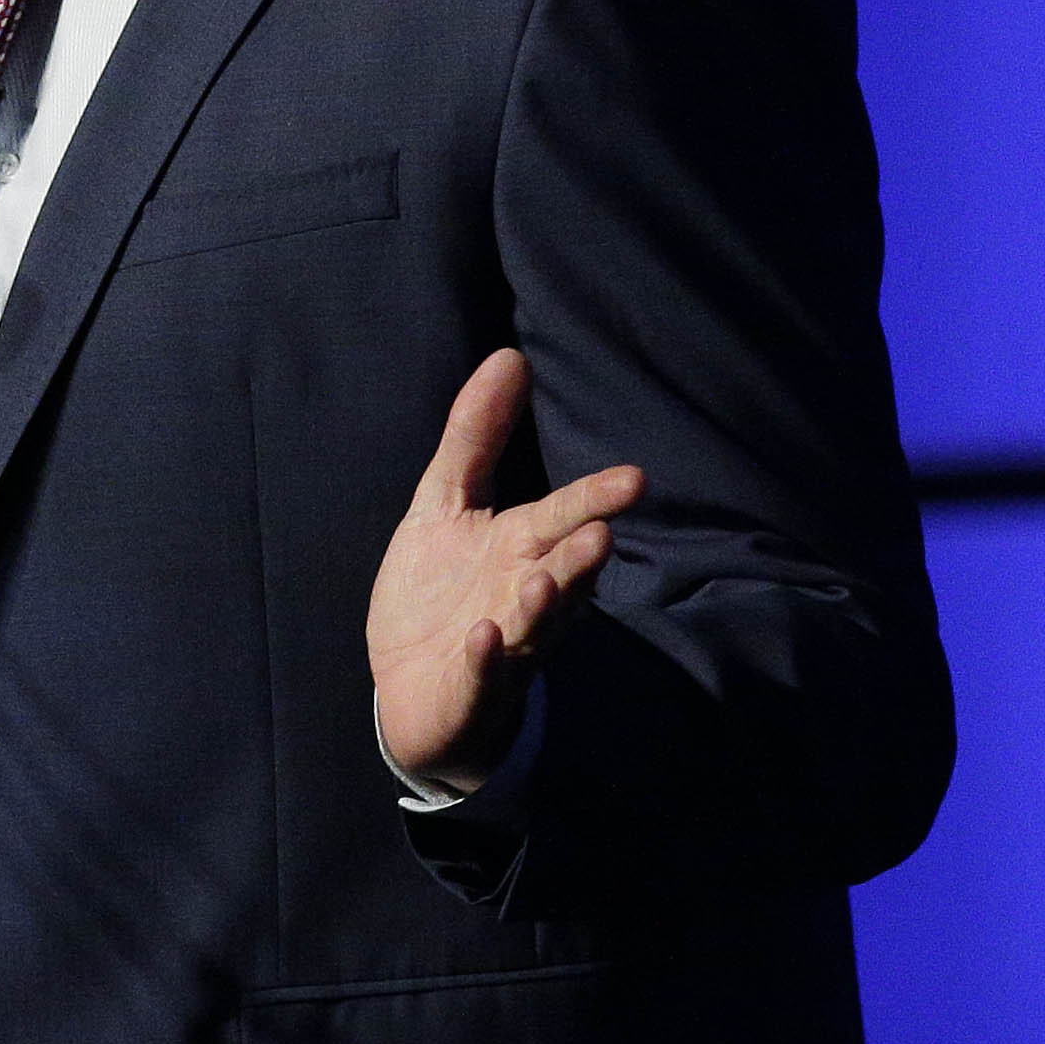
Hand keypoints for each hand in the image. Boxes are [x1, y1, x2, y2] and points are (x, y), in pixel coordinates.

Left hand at [365, 347, 642, 795]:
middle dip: (580, 558)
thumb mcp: (445, 503)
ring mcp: (502, 646)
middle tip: (601, 534)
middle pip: (562, 574)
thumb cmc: (439, 590)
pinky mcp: (471, 689)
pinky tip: (483, 637)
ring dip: (539, 608)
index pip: (564, 517)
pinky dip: (486, 659)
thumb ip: (475, 435)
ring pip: (531, 627)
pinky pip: (482, 676)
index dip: (594, 498)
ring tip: (542, 583)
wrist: (410, 688)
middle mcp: (525, 596)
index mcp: (522, 549)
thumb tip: (510, 355)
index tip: (634, 477)